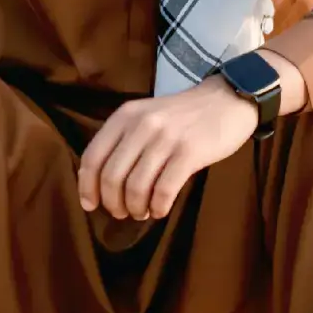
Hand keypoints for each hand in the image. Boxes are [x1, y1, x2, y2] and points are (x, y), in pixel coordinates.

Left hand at [77, 77, 258, 221]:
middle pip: (111, 177)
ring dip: (136, 208)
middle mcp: (141, 125)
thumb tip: (101, 184)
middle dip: (113, 203)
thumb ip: (124, 141)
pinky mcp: (189, 152)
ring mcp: (165, 138)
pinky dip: (158, 207)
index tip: (91, 204)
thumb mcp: (145, 117)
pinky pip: (164, 191)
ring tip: (143, 212)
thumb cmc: (182, 115)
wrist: (225, 100)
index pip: (93, 156)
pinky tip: (160, 209)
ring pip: (136, 187)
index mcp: (125, 115)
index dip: (87, 186)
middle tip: (123, 212)